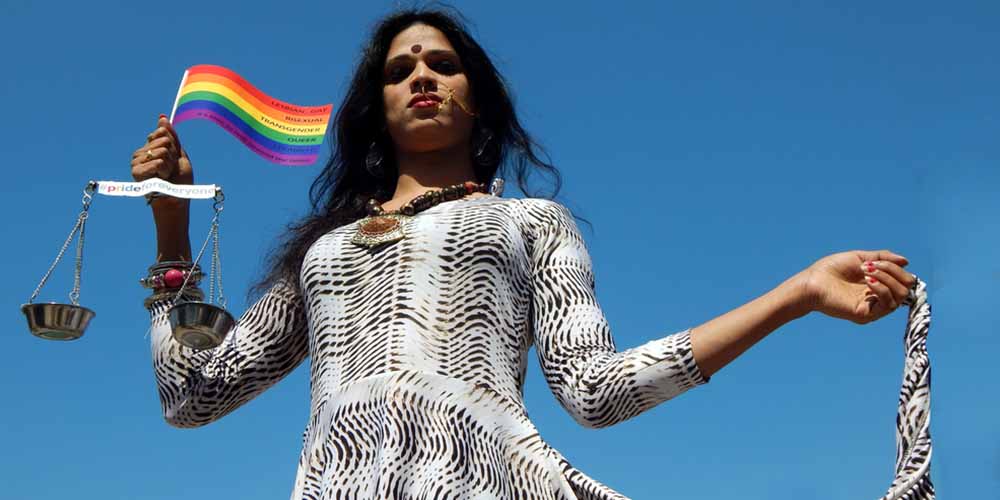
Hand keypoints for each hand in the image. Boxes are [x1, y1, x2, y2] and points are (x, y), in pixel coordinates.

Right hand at [131, 114, 193, 209]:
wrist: (177, 199)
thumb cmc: (179, 180)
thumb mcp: (179, 155)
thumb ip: (171, 136)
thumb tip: (162, 117)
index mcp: (150, 147)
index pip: (162, 132)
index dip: (172, 145)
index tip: (173, 157)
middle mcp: (140, 153)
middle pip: (163, 140)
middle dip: (172, 156)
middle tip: (170, 169)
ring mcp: (136, 162)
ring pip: (161, 151)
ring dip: (169, 165)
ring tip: (166, 175)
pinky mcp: (136, 172)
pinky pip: (157, 162)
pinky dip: (164, 171)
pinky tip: (160, 179)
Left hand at [799, 249, 915, 323]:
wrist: (813, 281)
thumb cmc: (831, 269)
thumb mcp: (861, 257)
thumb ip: (883, 258)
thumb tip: (906, 262)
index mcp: (877, 284)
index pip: (903, 279)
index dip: (896, 268)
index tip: (876, 261)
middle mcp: (878, 297)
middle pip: (906, 287)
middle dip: (893, 271)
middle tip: (872, 265)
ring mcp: (873, 307)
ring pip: (900, 295)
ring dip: (887, 278)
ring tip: (866, 271)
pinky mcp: (866, 315)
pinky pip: (888, 304)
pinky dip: (882, 289)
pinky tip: (867, 281)